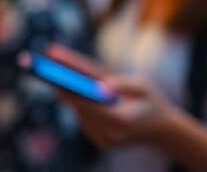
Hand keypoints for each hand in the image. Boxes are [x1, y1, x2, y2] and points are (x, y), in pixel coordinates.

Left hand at [59, 73, 176, 149]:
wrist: (161, 129)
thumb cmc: (153, 102)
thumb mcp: (144, 85)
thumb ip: (123, 84)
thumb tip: (99, 85)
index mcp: (121, 120)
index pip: (89, 103)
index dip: (71, 88)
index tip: (54, 76)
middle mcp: (109, 134)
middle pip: (79, 107)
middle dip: (63, 85)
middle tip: (45, 66)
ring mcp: (103, 140)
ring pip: (80, 112)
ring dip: (72, 92)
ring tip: (58, 69)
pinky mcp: (99, 141)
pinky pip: (85, 118)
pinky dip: (81, 102)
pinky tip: (79, 89)